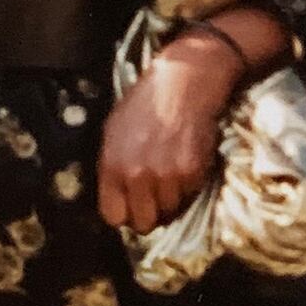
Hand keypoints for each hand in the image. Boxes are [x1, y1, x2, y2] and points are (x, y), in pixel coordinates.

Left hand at [97, 48, 232, 234]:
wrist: (184, 82)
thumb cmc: (145, 103)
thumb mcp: (113, 132)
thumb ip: (112, 168)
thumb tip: (117, 198)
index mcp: (113, 166)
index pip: (113, 217)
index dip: (124, 213)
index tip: (131, 206)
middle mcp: (138, 175)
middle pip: (143, 223)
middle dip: (148, 214)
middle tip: (154, 197)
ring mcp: (167, 176)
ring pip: (169, 213)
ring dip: (170, 201)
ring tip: (171, 176)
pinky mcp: (194, 172)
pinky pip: (190, 198)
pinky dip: (189, 188)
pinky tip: (185, 166)